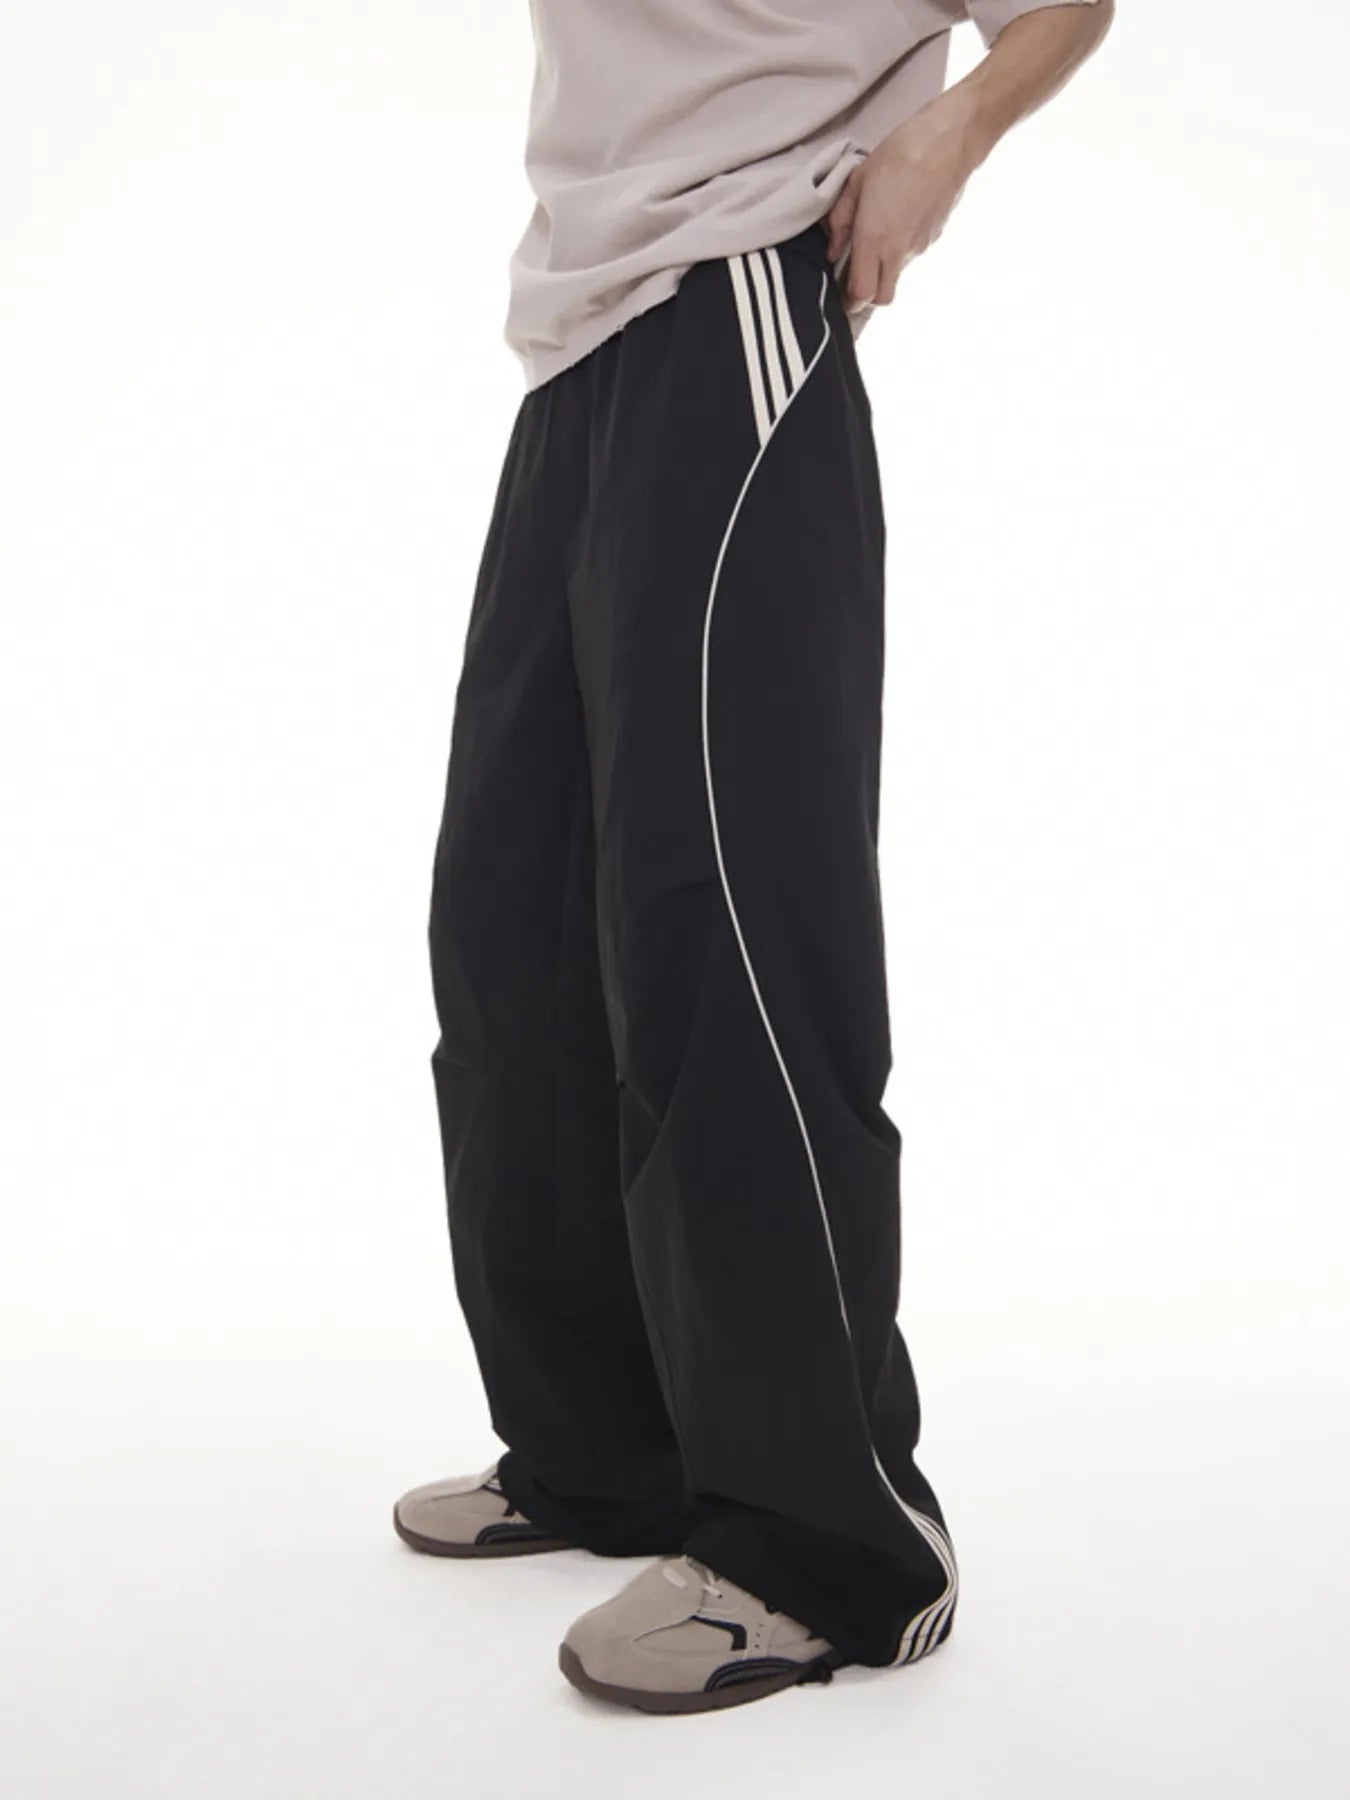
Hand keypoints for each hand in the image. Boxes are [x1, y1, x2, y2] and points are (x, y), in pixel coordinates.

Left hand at [825, 91, 989, 314]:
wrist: (950, 141)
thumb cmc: (900, 154)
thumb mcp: (857, 181)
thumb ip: (840, 221)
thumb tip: (833, 249)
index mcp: (875, 239)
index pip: (861, 294)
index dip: (849, 299)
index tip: (840, 288)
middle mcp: (898, 251)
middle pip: (882, 298)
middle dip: (867, 295)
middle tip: (855, 275)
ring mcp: (919, 246)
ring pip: (897, 275)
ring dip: (884, 268)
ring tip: (876, 236)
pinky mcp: (934, 237)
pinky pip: (911, 255)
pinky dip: (900, 250)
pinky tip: (898, 221)